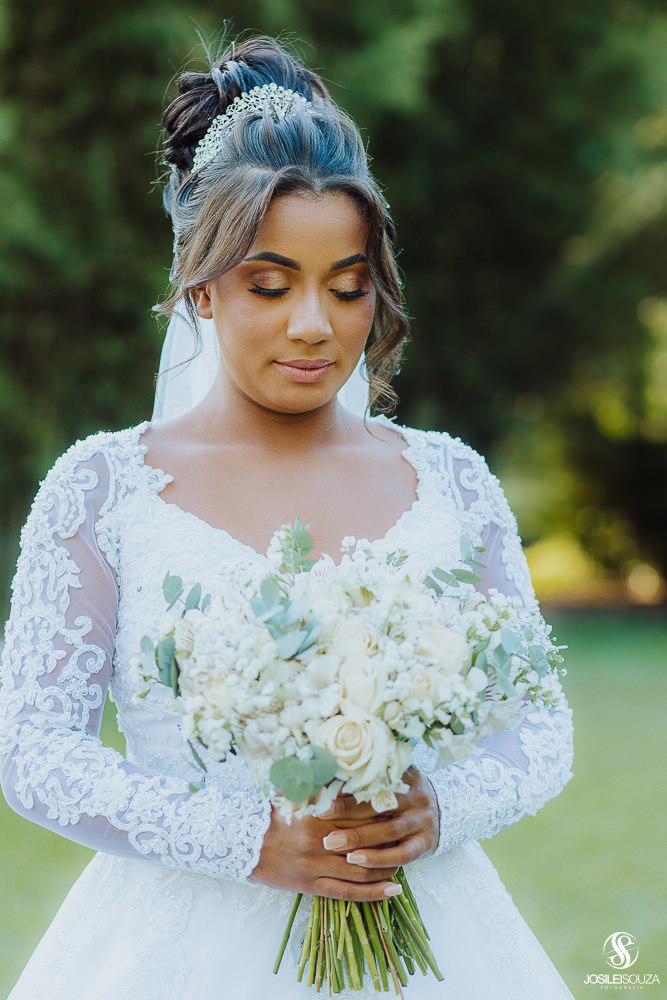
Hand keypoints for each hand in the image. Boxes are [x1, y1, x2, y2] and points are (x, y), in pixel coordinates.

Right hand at [250, 767, 438, 899]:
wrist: (240, 844)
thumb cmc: (269, 814)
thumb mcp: (293, 792)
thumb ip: (319, 783)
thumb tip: (346, 768)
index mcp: (316, 813)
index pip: (360, 812)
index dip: (383, 810)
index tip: (401, 806)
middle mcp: (319, 840)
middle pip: (365, 840)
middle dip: (390, 838)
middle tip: (409, 832)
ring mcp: (316, 866)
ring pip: (362, 869)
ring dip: (387, 866)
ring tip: (405, 861)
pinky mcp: (311, 886)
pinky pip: (348, 892)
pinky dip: (374, 892)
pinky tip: (394, 889)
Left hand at [321, 766, 438, 869]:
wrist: (443, 810)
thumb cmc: (401, 794)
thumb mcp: (389, 779)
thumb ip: (364, 779)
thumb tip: (324, 780)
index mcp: (403, 774)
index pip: (372, 781)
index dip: (345, 789)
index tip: (321, 797)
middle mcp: (415, 796)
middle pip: (379, 805)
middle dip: (347, 814)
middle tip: (320, 818)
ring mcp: (422, 820)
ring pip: (389, 831)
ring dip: (360, 839)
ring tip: (333, 844)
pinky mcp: (425, 843)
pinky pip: (402, 855)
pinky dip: (380, 859)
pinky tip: (358, 862)